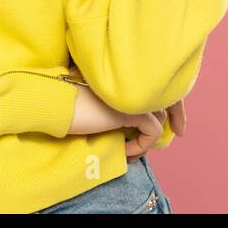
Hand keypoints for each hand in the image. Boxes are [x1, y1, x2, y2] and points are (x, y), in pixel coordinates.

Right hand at [64, 66, 186, 158]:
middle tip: (169, 135)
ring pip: (160, 117)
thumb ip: (115, 103)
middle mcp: (134, 82)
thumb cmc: (68, 104)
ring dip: (149, 137)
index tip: (168, 124)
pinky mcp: (130, 111)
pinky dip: (142, 145)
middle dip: (173, 118)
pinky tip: (125, 151)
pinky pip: (152, 131)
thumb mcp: (96, 102)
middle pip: (165, 101)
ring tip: (131, 150)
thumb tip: (129, 122)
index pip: (156, 88)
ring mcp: (133, 95)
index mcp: (127, 75)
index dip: (167, 106)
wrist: (55, 104)